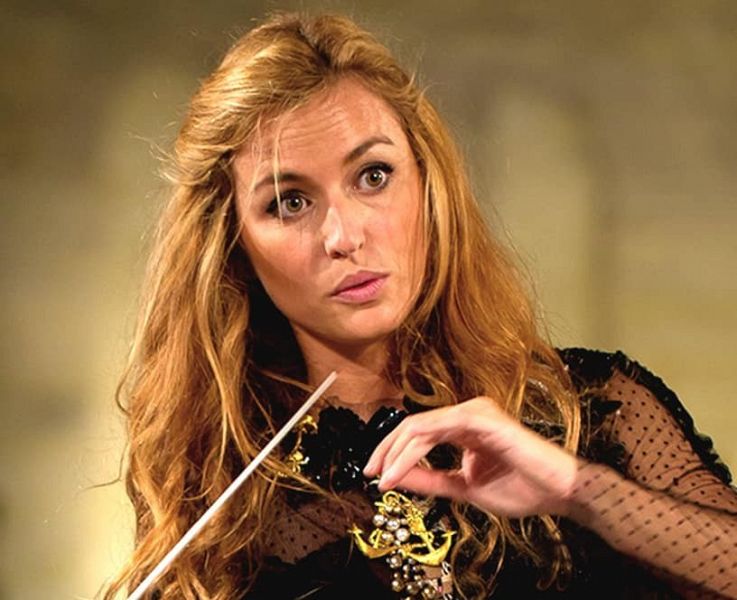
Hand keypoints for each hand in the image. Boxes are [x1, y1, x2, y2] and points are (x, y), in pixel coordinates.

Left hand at [363, 397, 579, 517]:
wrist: (558, 491)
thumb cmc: (520, 488)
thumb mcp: (463, 487)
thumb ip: (431, 479)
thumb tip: (396, 478)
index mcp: (463, 427)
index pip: (418, 433)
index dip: (393, 454)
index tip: (377, 478)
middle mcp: (466, 413)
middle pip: (412, 425)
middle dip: (386, 450)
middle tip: (371, 474)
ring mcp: (473, 411)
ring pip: (419, 425)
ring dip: (396, 453)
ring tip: (384, 477)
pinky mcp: (480, 417)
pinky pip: (436, 428)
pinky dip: (413, 450)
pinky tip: (401, 468)